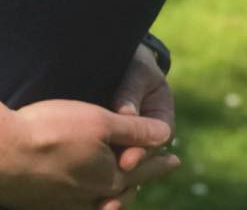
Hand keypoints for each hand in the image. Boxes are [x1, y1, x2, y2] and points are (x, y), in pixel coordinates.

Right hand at [0, 97, 178, 209]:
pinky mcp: (42, 205)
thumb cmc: (51, 131)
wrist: (0, 155)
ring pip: (99, 202)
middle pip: (122, 191)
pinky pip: (74, 205)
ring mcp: (65, 205)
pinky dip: (87, 199)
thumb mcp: (97, 120)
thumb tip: (166, 134)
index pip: (141, 169)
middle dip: (138, 181)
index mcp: (108, 178)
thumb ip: (133, 130)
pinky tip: (80, 193)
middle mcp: (91, 198)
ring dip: (114, 193)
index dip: (158, 162)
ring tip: (121, 188)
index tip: (175, 159)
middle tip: (150, 174)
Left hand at [107, 43, 178, 204]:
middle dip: (124, 176)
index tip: (125, 160)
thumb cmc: (131, 59)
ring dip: (112, 185)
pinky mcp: (109, 143)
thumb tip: (126, 114)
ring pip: (122, 166)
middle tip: (107, 194)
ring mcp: (129, 141)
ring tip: (100, 203)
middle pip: (139, 161)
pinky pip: (106, 163)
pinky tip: (84, 192)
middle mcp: (148, 135)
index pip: (155, 142)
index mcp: (162, 118)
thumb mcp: (134, 71)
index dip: (141, 153)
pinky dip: (97, 176)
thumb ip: (130, 92)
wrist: (116, 51)